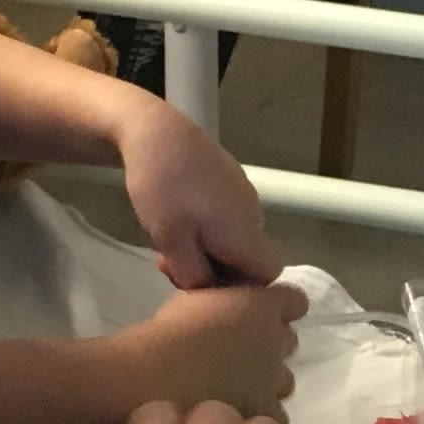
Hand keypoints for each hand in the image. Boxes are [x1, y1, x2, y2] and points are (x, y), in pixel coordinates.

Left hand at [119, 105, 279, 290]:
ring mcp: (244, 193)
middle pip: (250, 257)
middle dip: (217, 269)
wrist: (155, 132)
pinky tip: (177, 218)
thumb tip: (207, 291)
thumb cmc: (162, 190)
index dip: (244, 289)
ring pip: (236, 238)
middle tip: (174, 265)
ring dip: (208, 249)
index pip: (268, 274)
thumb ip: (195, 277)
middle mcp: (254, 213)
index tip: (206, 284)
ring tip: (170, 243)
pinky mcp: (230, 179)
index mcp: (246, 231)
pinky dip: (207, 227)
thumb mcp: (171, 243)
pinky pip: (227, 216)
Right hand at [143, 279, 305, 418]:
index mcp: (261, 307)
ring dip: (266, 383)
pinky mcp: (264, 414)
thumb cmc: (163, 335)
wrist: (151, 380)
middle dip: (268, 348)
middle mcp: (276, 342)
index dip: (279, 308)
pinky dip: (259, 414)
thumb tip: (224, 308)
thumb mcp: (193, 300)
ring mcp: (273, 380)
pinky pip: (275, 415)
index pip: (295, 301)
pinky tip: (236, 415)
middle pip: (287, 342)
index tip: (258, 316)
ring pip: (283, 381)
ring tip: (235, 391)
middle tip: (238, 357)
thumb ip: (222, 302)